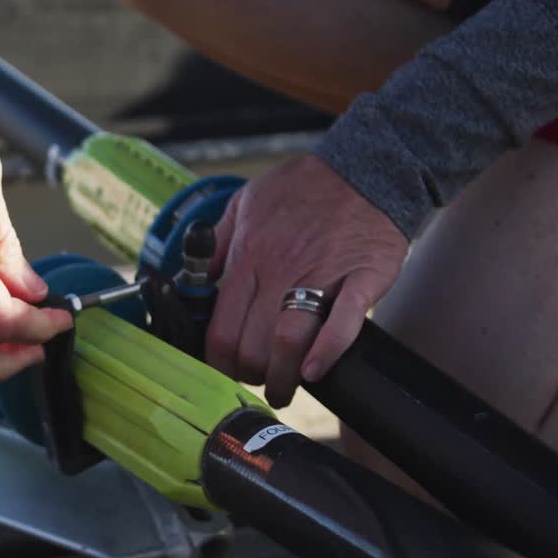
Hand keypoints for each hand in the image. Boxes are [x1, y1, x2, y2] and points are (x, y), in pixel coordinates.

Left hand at [206, 154, 408, 407]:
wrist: (365, 168)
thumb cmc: (303, 187)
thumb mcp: (245, 202)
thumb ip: (216, 243)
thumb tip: (193, 279)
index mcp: (248, 256)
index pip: (220, 329)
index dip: (220, 362)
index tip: (228, 370)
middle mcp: (280, 269)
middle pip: (252, 344)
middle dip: (251, 375)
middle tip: (259, 381)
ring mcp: (322, 275)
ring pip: (289, 340)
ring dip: (284, 377)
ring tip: (285, 389)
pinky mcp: (362, 278)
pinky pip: (343, 323)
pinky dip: (327, 352)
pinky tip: (315, 371)